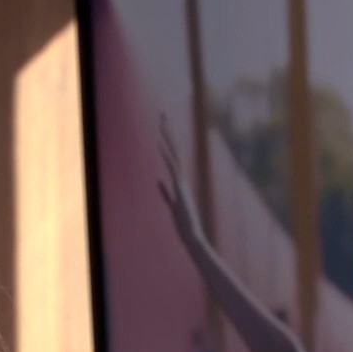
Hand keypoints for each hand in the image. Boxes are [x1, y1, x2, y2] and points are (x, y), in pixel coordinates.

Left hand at [154, 115, 204, 247]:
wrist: (193, 237)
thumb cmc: (184, 224)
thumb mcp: (171, 204)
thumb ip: (165, 192)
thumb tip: (159, 180)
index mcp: (180, 180)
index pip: (173, 156)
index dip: (168, 141)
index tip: (164, 126)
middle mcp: (181, 178)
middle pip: (174, 150)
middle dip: (168, 132)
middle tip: (163, 114)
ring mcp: (182, 183)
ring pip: (174, 155)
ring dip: (168, 138)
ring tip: (163, 121)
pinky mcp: (180, 189)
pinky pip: (172, 168)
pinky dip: (166, 156)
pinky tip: (159, 143)